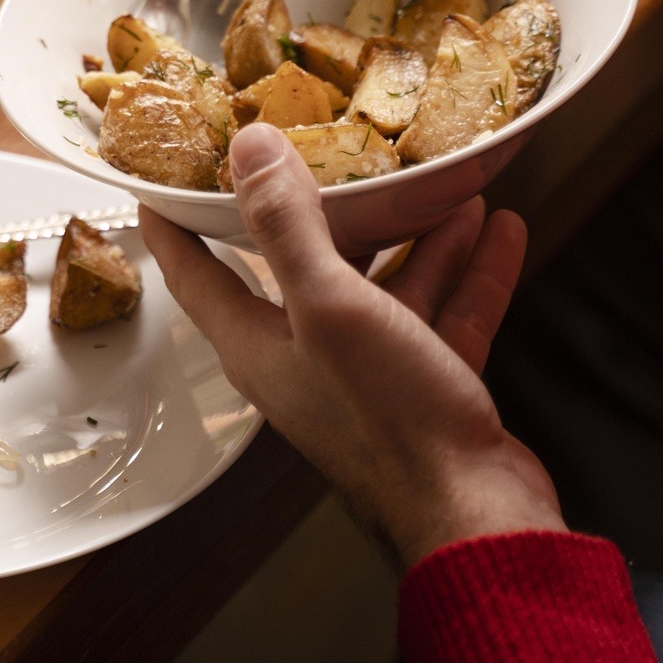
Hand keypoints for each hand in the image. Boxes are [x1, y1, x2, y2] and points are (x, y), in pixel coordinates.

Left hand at [141, 123, 564, 566]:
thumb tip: (247, 150)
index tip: (163, 179)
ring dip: (414, 235)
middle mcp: (304, 356)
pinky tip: (500, 231)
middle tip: (327, 150)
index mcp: (258, 342)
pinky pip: (441, 315)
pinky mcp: (422, 386)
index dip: (175, 223)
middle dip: (321, 209)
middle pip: (301, 267)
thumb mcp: (328, 304)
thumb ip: (286, 226)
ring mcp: (366, 373)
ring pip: (384, 287)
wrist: (474, 512)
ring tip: (442, 183)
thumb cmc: (391, 422)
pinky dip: (468, 274)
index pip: (195, 271)